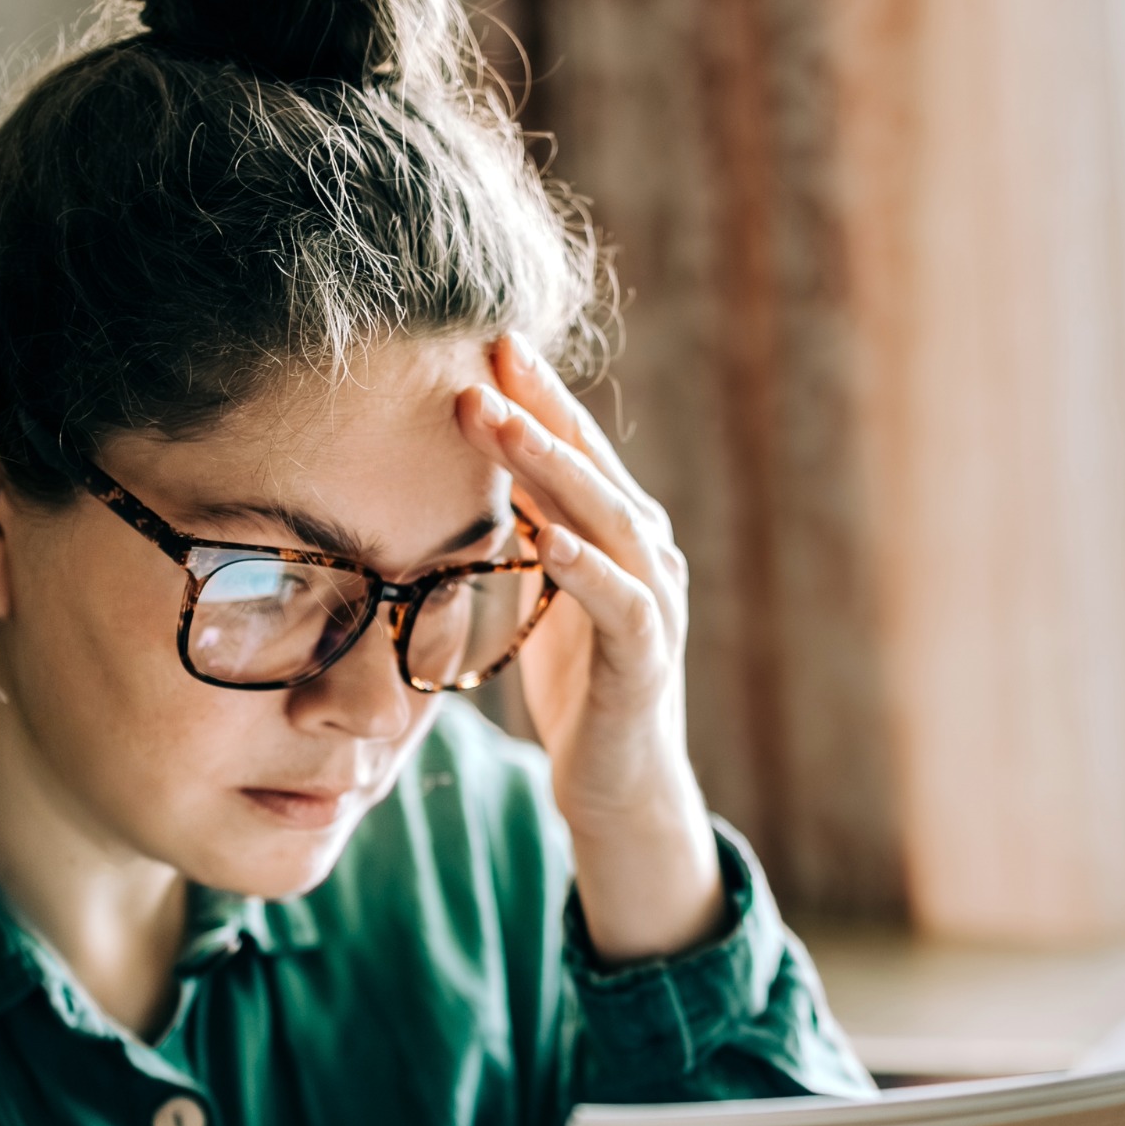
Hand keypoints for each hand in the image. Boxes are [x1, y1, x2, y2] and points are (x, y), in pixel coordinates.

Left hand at [457, 338, 723, 964]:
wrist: (621, 787)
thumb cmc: (578, 687)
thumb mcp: (540, 594)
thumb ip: (524, 533)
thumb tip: (470, 473)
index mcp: (618, 532)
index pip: (574, 447)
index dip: (536, 393)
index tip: (487, 338)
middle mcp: (647, 552)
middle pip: (590, 464)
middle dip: (539, 407)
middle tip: (486, 355)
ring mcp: (654, 602)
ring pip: (604, 516)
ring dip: (550, 466)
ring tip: (498, 422)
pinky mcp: (645, 659)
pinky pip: (620, 603)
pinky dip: (586, 567)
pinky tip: (549, 538)